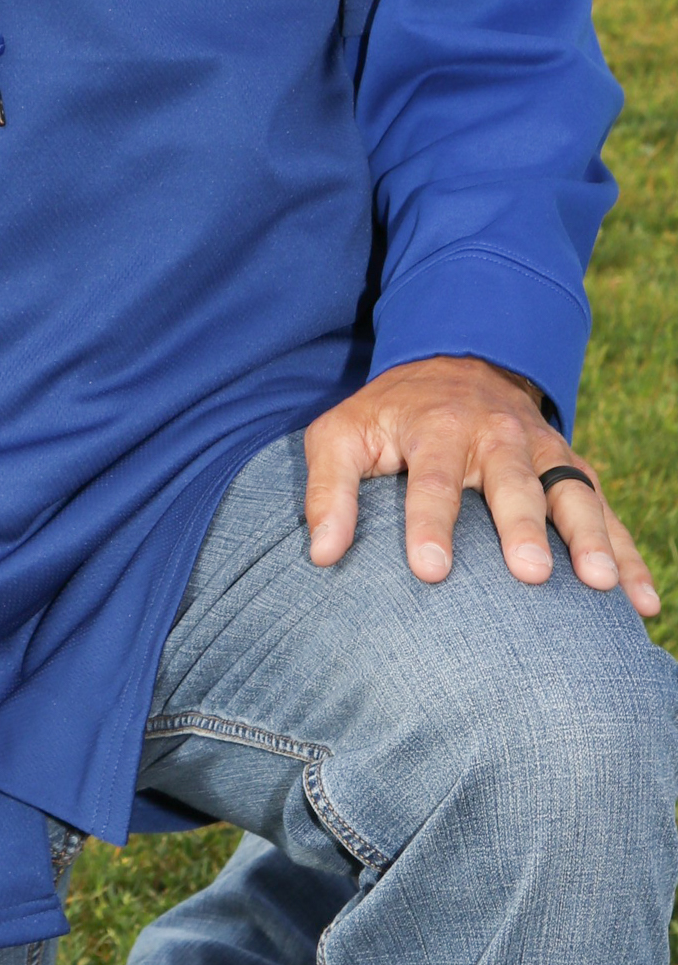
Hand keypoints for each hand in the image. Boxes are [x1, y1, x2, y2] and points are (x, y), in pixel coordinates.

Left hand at [305, 355, 658, 616]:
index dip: (430, 524)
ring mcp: (541, 451)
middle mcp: (495, 436)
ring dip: (590, 537)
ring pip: (571, 492)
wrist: (454, 361)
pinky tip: (642, 603)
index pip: (432, 479)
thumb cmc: (389, 415)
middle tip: (530, 574)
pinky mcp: (572, 468)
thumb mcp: (342, 434)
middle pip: (512, 482)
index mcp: (435, 428)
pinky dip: (630, 554)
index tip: (431, 571)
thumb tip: (322, 554)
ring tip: (603, 585)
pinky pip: (606, 511)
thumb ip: (327, 490)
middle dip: (522, 526)